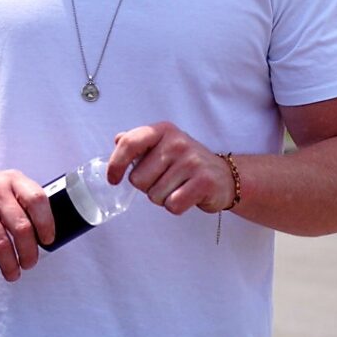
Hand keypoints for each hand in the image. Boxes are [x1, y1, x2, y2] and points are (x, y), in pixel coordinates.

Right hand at [0, 170, 54, 280]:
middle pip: (22, 228)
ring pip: (1, 244)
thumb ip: (26, 201)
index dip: (47, 223)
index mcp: (13, 180)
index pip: (37, 200)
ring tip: (13, 273)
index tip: (47, 240)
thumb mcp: (9, 185)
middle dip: (29, 252)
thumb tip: (46, 234)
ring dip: (10, 265)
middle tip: (30, 263)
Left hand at [107, 122, 236, 214]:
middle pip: (138, 179)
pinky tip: (187, 195)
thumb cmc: (186, 162)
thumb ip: (139, 143)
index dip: (115, 164)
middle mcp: (177, 142)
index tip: (113, 179)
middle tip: (166, 180)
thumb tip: (118, 139)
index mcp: (163, 130)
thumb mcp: (163, 145)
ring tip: (178, 187)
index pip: (129, 143)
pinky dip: (176, 206)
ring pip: (154, 195)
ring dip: (162, 197)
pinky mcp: (203, 182)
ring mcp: (191, 161)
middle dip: (147, 186)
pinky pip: (172, 205)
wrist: (223, 176)